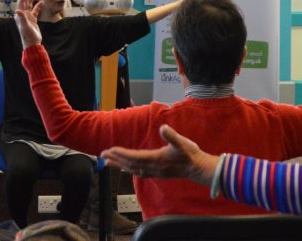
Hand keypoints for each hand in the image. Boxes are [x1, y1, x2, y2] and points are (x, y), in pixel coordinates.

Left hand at [14, 0, 43, 47]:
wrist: (32, 44)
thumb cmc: (28, 36)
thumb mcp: (25, 26)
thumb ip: (22, 18)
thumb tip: (18, 10)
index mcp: (20, 15)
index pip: (22, 1)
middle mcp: (23, 15)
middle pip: (25, 1)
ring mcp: (28, 17)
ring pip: (30, 4)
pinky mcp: (33, 20)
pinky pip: (35, 10)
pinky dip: (38, 6)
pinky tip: (42, 2)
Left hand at [100, 125, 217, 186]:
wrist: (199, 168)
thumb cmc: (190, 154)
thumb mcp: (182, 143)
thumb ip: (172, 136)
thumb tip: (163, 128)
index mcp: (156, 158)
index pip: (134, 157)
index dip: (121, 154)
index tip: (110, 150)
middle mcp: (153, 167)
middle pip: (130, 164)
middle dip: (116, 159)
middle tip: (102, 155)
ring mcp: (155, 171)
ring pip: (132, 169)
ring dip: (119, 165)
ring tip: (107, 162)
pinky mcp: (157, 173)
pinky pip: (139, 173)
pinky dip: (129, 170)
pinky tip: (124, 170)